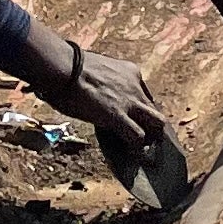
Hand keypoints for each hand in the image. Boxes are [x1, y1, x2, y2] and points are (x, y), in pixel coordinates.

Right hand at [38, 42, 170, 186]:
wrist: (64, 67)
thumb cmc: (70, 68)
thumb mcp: (98, 71)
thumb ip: (105, 85)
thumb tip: (98, 97)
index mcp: (130, 72)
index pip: (146, 96)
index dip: (141, 112)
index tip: (135, 121)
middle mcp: (135, 85)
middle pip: (156, 110)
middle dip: (154, 127)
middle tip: (144, 140)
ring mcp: (129, 101)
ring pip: (158, 124)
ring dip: (151, 138)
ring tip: (143, 150)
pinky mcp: (117, 116)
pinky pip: (137, 137)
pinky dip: (137, 149)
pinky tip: (133, 156)